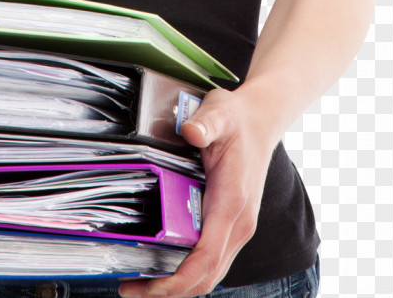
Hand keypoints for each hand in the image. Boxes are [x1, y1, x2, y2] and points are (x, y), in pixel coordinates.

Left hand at [118, 86, 276, 297]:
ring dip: (177, 286)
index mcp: (231, 202)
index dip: (178, 278)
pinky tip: (163, 265)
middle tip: (131, 289)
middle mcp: (237, 223)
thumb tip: (190, 131)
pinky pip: (211, 260)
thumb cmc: (237, 120)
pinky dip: (188, 272)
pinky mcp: (231, 226)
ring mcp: (236, 227)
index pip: (206, 256)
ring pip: (210, 273)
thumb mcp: (219, 113)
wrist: (261, 120)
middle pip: (206, 276)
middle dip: (169, 291)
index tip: (151, 287)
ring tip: (140, 284)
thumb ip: (205, 123)